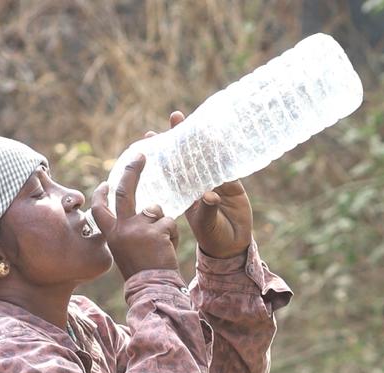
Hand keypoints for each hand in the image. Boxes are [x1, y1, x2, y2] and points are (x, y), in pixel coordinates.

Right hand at [90, 153, 180, 280]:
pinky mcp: (156, 230)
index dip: (101, 195)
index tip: (106, 183)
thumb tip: (143, 210)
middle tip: (140, 154)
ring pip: (155, 209)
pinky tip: (168, 250)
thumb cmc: (142, 273)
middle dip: (132, 170)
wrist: (152, 289)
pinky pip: (169, 222)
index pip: (100, 210)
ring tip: (162, 244)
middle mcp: (121, 229)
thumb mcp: (126, 252)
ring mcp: (138, 228)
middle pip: (123, 191)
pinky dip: (172, 234)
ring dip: (163, 222)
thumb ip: (128, 232)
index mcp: (112, 235)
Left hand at [147, 110, 253, 258]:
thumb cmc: (213, 237)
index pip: (169, 169)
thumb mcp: (206, 225)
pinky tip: (222, 136)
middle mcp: (197, 184)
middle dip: (181, 137)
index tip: (150, 136)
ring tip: (199, 119)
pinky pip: (227, 164)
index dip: (161, 153)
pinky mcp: (232, 183)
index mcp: (183, 193)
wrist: (233, 246)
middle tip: (175, 116)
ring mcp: (215, 182)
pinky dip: (225, 151)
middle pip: (187, 156)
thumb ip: (207, 210)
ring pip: (207, 156)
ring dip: (203, 139)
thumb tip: (209, 195)